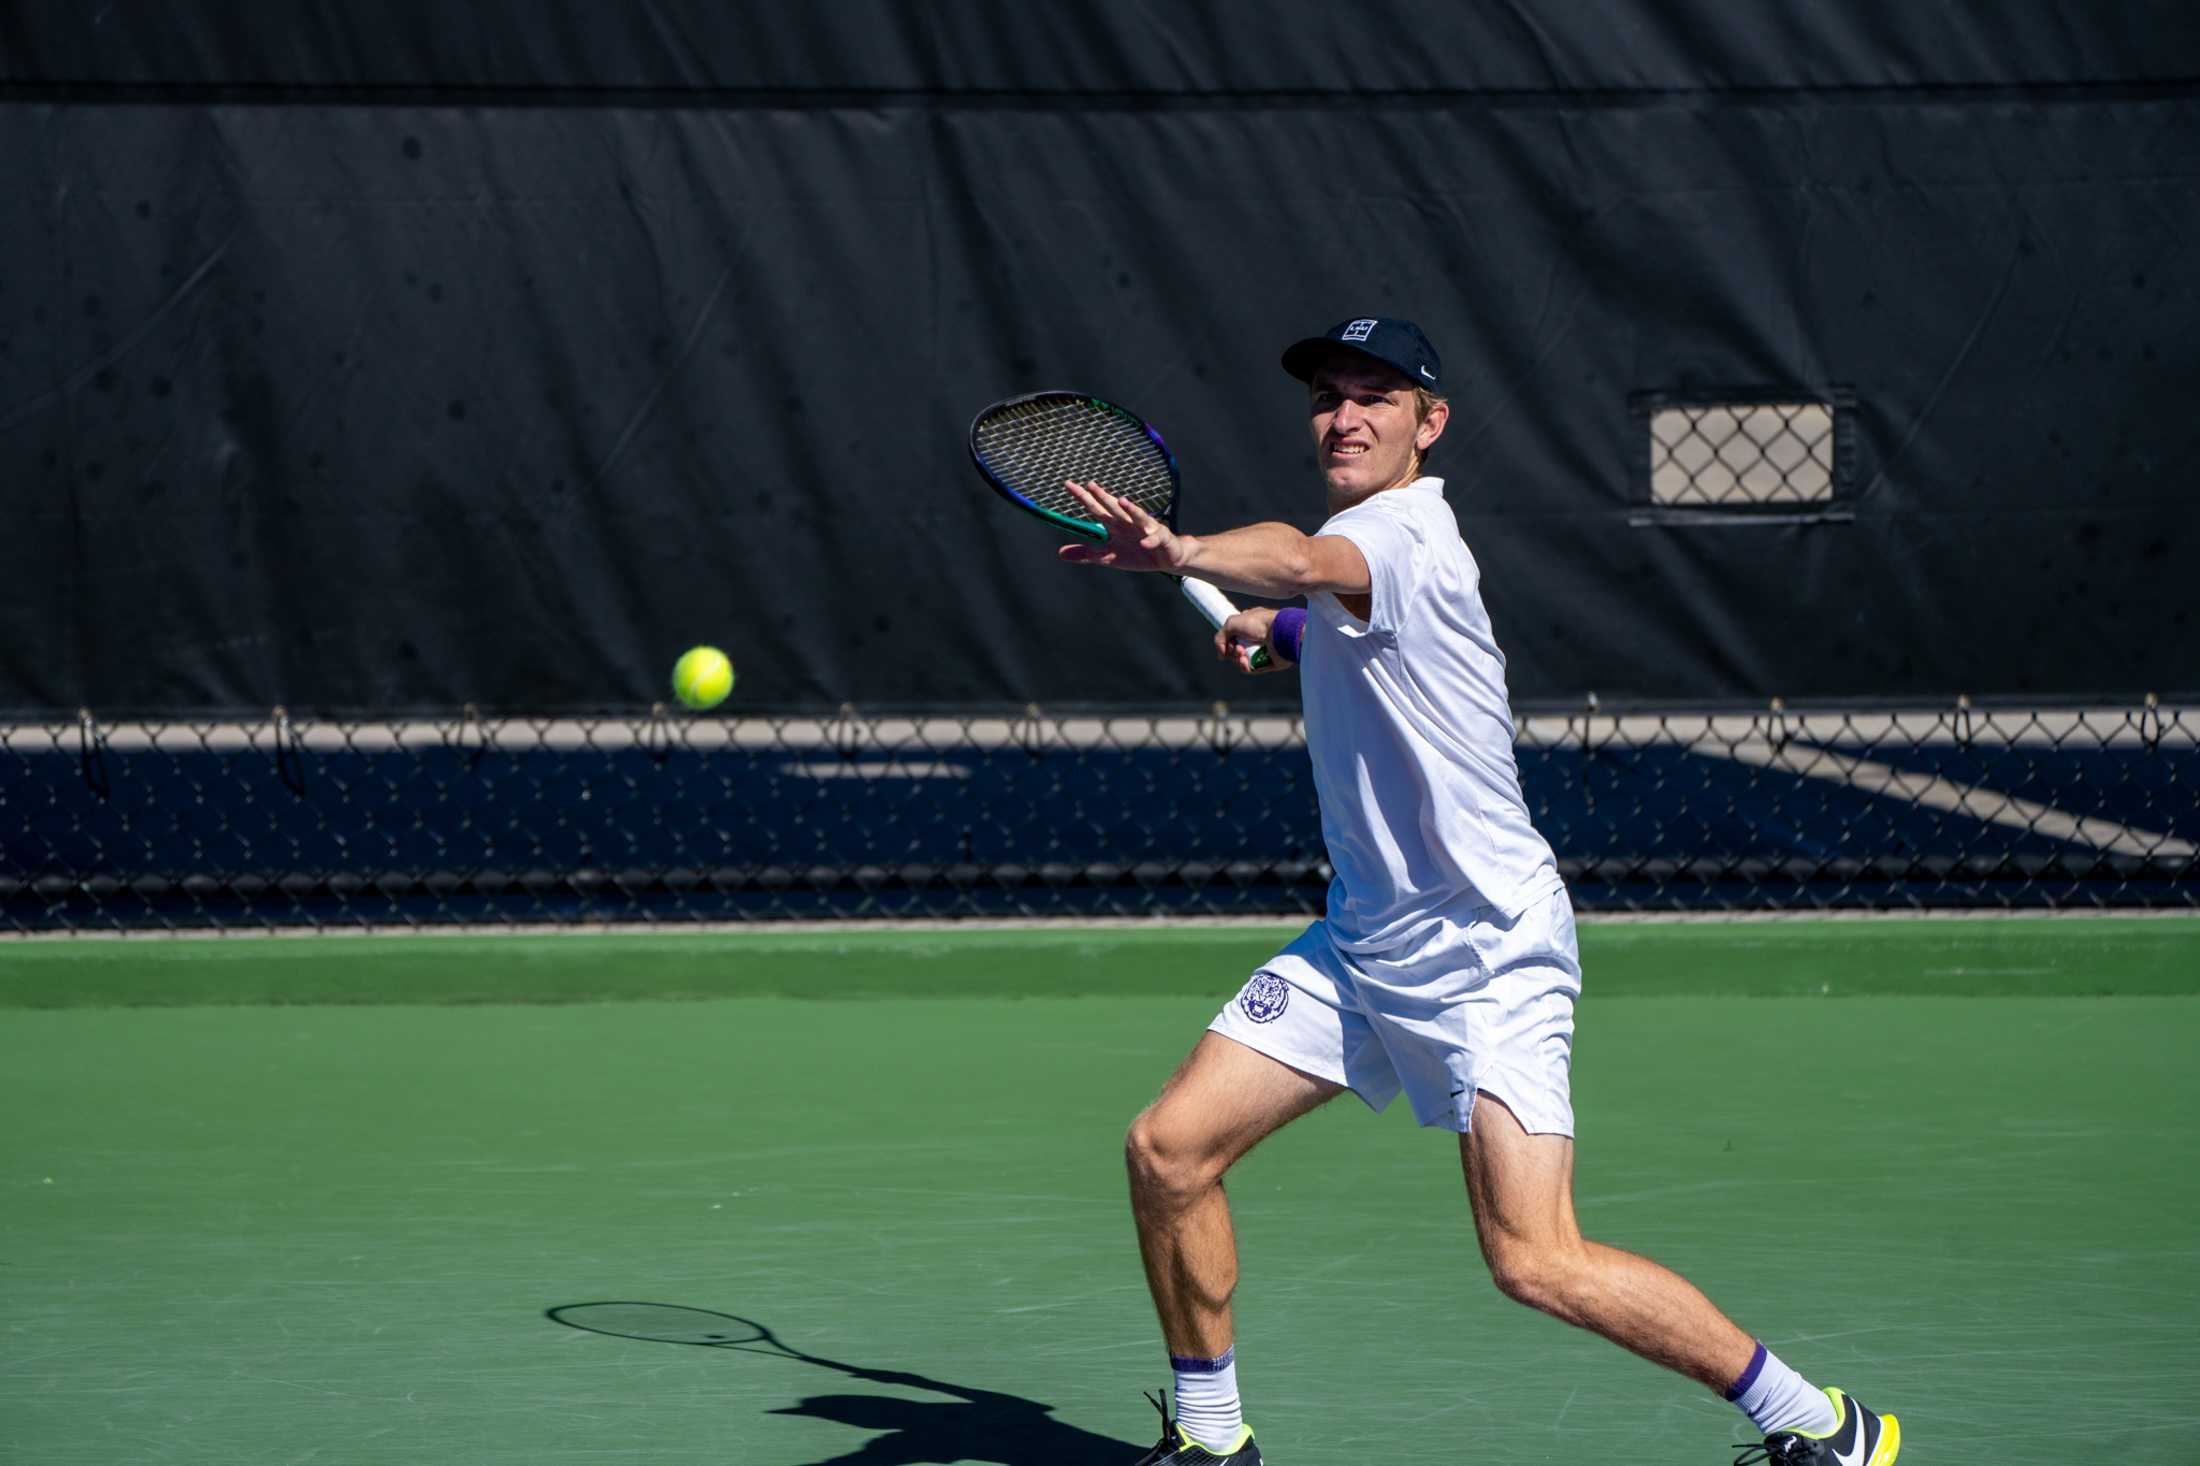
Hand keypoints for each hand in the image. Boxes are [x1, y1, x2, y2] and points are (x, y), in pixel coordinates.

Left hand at [1056, 480, 1194, 573]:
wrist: (1166, 558)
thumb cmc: (1137, 553)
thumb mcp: (1108, 557)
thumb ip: (1087, 554)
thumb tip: (1060, 552)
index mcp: (1115, 525)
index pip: (1096, 509)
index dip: (1083, 497)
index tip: (1068, 484)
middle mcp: (1129, 523)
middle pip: (1114, 508)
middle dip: (1103, 497)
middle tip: (1090, 485)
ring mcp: (1146, 529)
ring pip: (1138, 517)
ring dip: (1130, 509)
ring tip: (1121, 501)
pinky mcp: (1161, 539)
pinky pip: (1155, 539)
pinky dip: (1151, 540)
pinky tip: (1144, 542)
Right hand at [1216, 608, 1289, 673]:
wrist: (1280, 633)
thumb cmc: (1259, 623)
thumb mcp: (1232, 623)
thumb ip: (1220, 637)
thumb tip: (1221, 654)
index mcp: (1249, 624)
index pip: (1233, 635)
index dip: (1226, 641)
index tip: (1226, 642)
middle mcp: (1256, 637)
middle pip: (1235, 649)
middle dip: (1232, 650)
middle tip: (1237, 647)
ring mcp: (1262, 650)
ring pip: (1241, 660)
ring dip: (1237, 659)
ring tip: (1242, 654)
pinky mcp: (1267, 662)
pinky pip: (1250, 669)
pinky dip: (1244, 667)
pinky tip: (1245, 662)